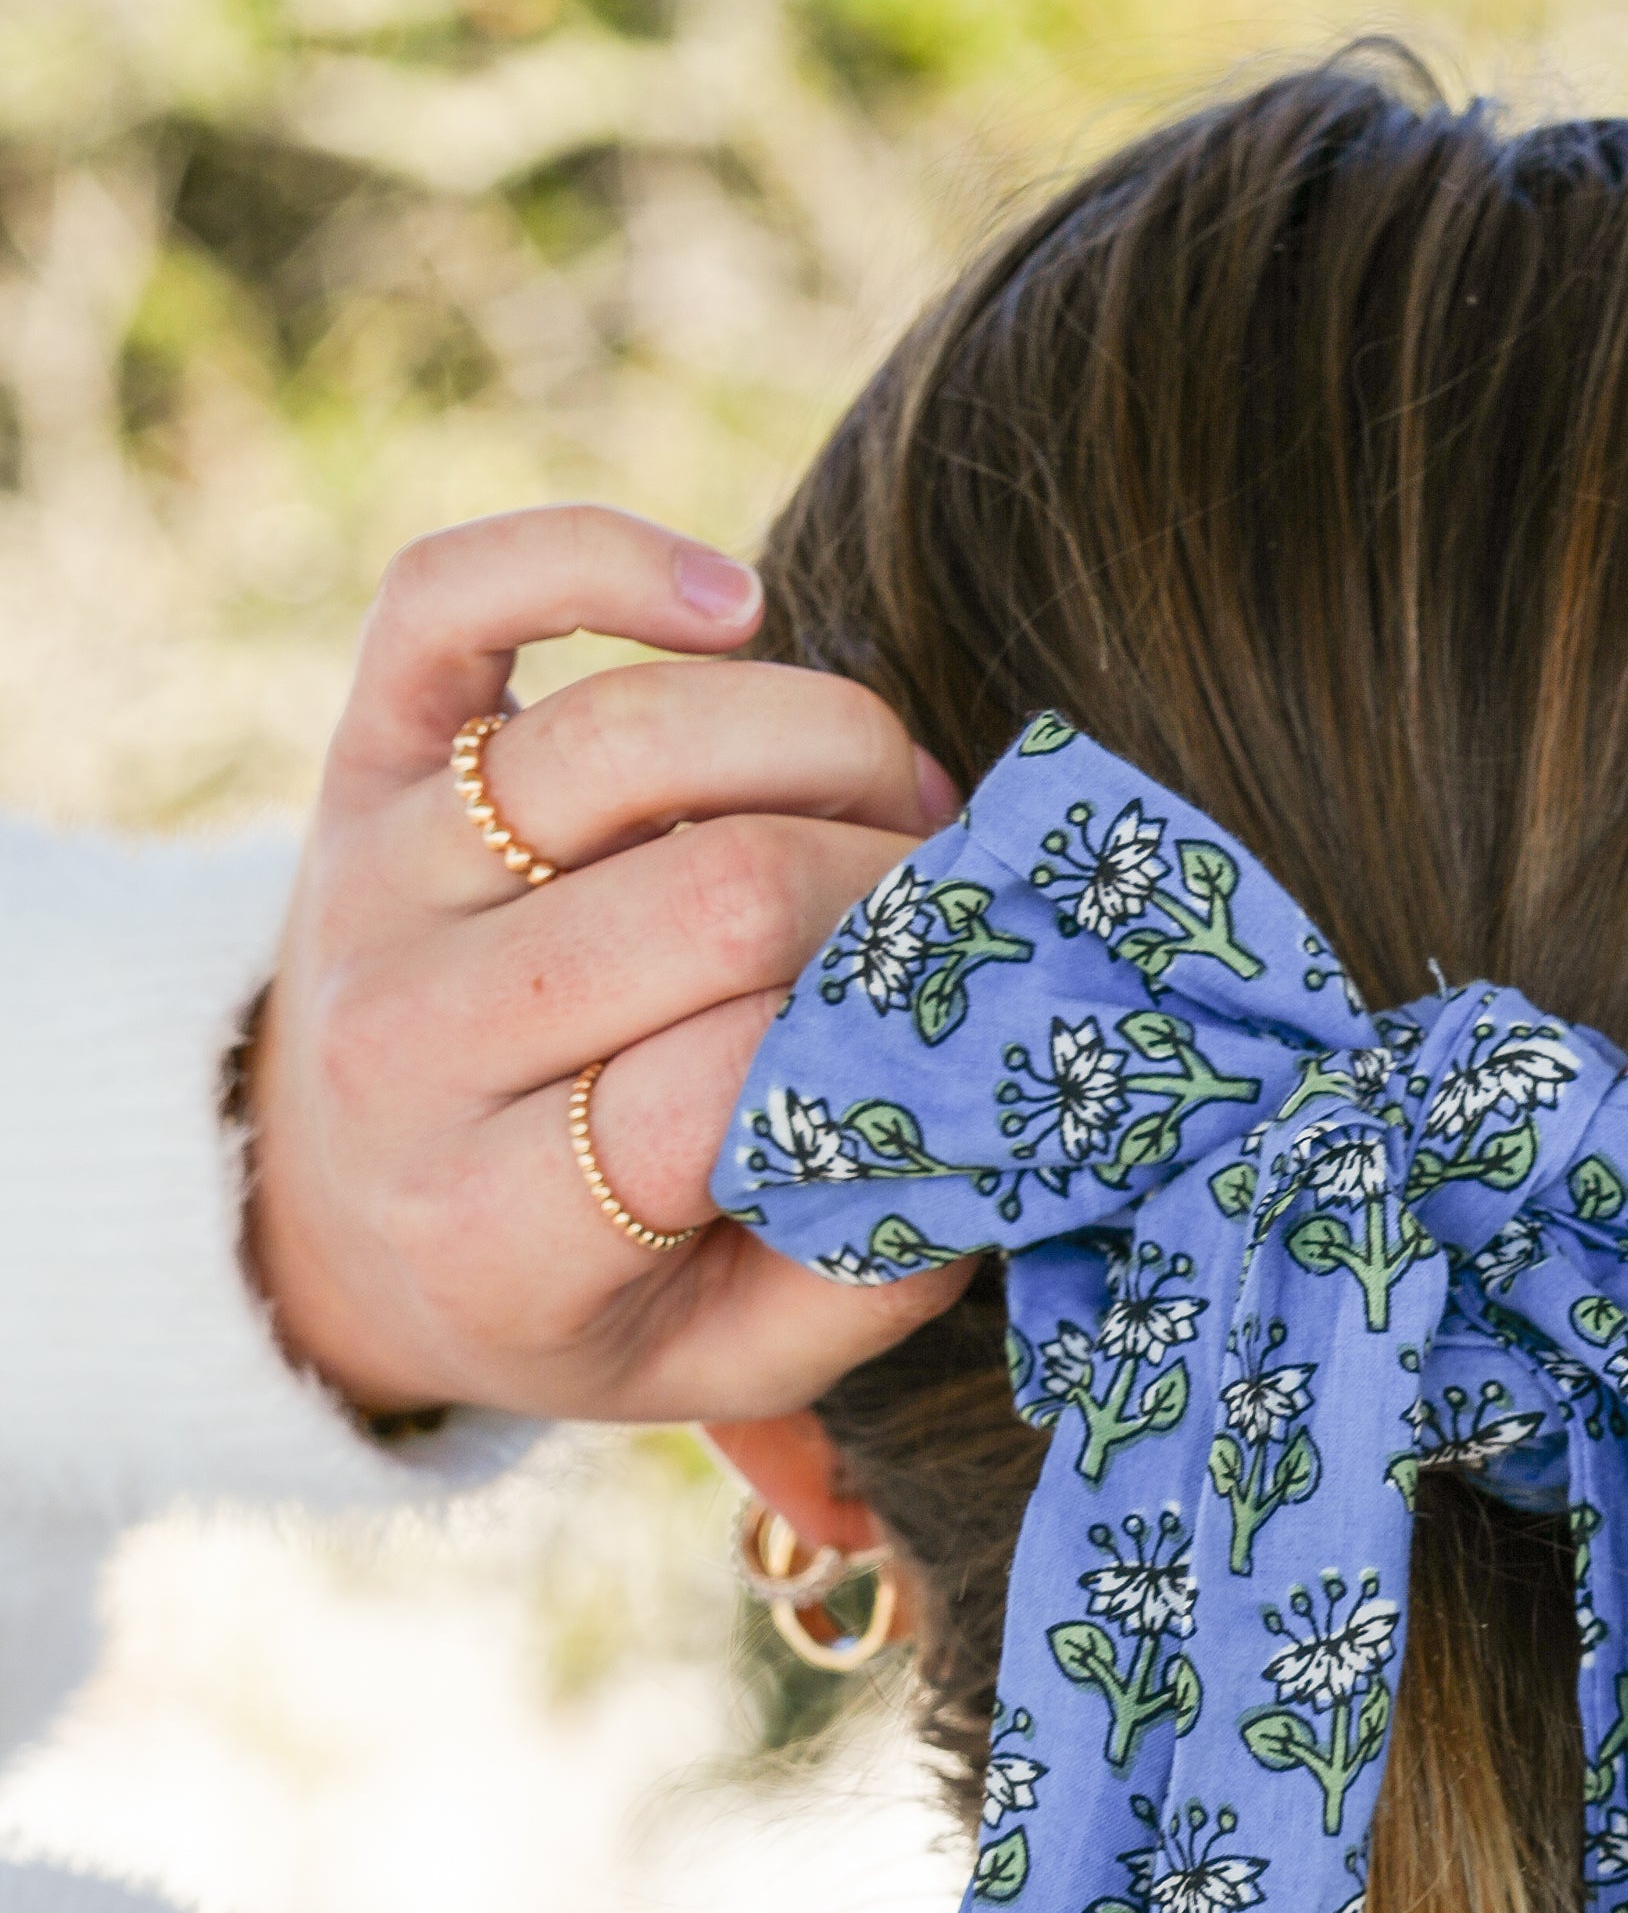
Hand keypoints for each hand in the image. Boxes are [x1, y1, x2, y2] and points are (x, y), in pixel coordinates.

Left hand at [249, 506, 969, 1425]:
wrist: (347, 1220)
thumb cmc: (582, 1288)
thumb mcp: (725, 1355)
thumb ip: (869, 1268)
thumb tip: (996, 1103)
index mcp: (495, 1222)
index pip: (730, 1081)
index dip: (882, 1028)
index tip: (962, 1018)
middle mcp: (410, 1042)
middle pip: (710, 893)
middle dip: (885, 879)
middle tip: (953, 904)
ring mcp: (376, 880)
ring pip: (623, 736)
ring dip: (818, 736)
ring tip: (893, 790)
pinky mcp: (363, 752)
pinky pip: (451, 595)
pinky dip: (596, 557)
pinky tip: (732, 603)